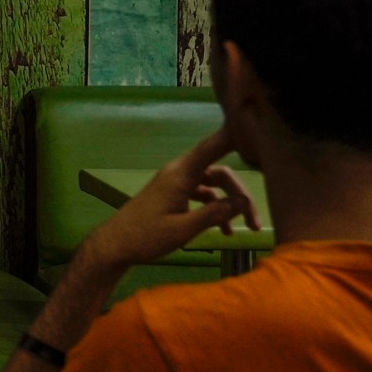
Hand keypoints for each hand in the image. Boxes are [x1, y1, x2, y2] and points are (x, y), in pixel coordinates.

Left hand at [79, 129, 258, 271]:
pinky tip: (224, 230)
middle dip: (240, 193)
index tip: (251, 125)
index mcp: (181, 174)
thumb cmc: (146, 237)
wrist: (115, 245)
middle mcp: (179, 173)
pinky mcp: (173, 195)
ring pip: (213, 184)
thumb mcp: (184, 229)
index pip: (212, 147)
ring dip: (230, 203)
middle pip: (219, 172)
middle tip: (256, 221)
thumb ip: (214, 214)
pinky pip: (202, 195)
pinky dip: (215, 208)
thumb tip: (243, 202)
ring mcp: (176, 184)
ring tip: (248, 229)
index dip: (232, 135)